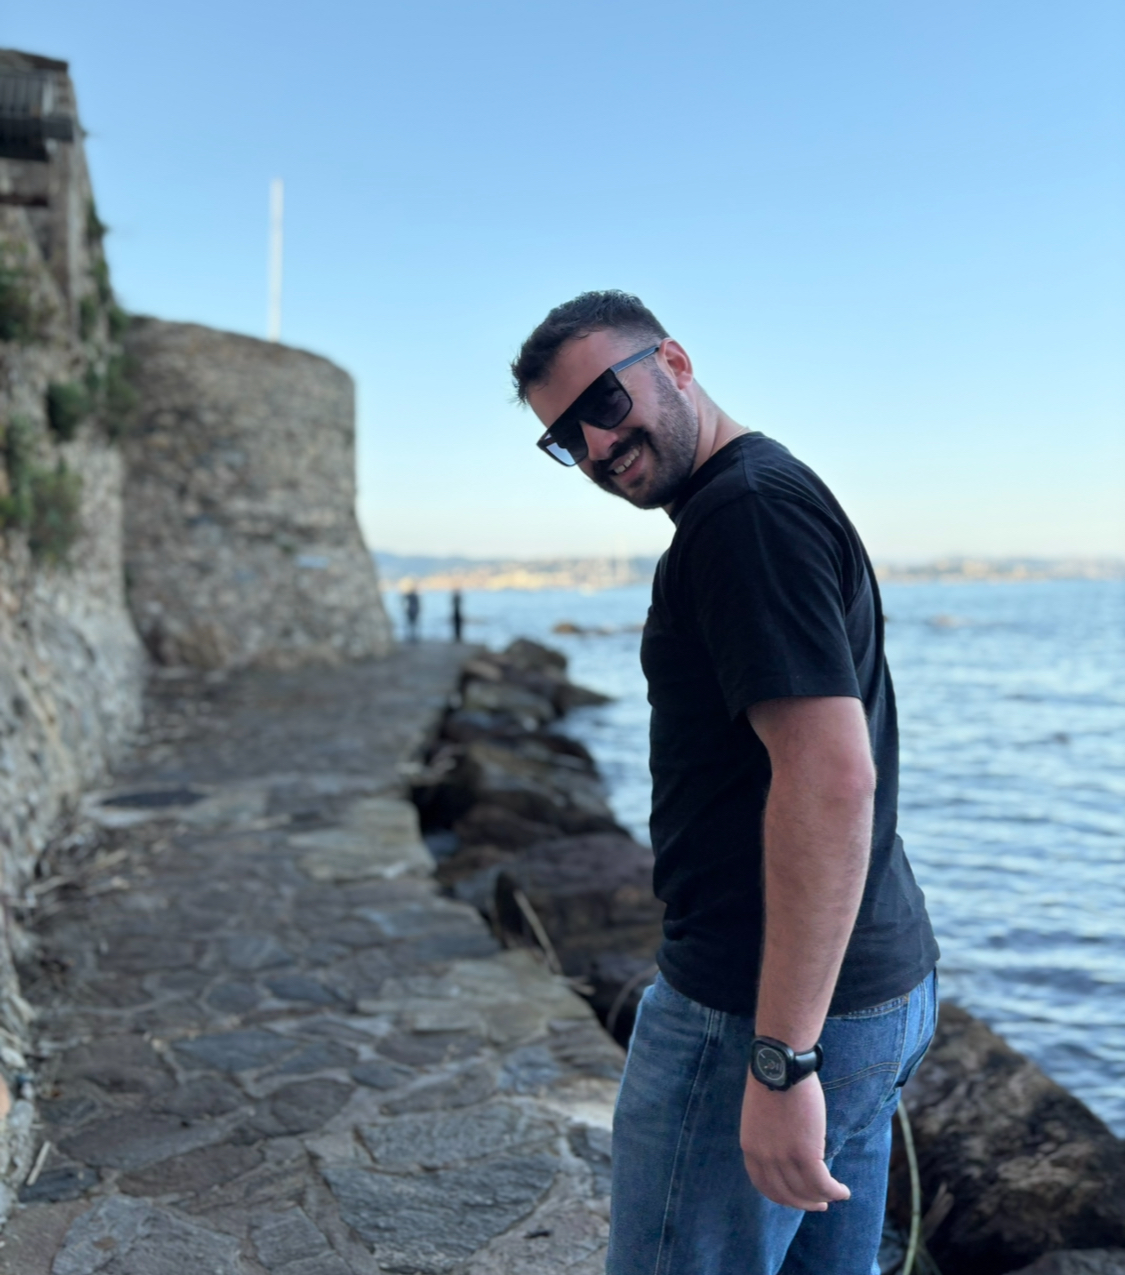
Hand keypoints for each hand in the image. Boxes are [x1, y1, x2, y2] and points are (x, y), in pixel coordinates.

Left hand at [739, 1072, 849, 1210]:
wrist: (780, 1064)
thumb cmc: (774, 1080)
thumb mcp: (760, 1115)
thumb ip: (768, 1137)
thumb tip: (785, 1150)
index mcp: (750, 1147)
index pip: (764, 1185)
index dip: (782, 1197)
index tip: (797, 1198)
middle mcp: (764, 1158)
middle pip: (786, 1194)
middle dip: (804, 1203)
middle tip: (819, 1204)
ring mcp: (784, 1158)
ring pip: (806, 1192)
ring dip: (823, 1198)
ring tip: (836, 1195)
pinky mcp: (805, 1154)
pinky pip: (822, 1183)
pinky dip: (835, 1190)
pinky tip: (843, 1190)